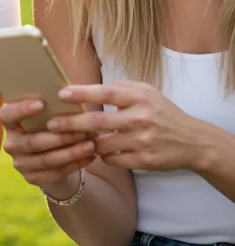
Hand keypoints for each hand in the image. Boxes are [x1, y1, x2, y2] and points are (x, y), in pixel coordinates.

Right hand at [0, 98, 95, 185]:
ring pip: (46, 160)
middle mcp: (11, 143)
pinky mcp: (32, 178)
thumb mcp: (49, 113)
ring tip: (91, 145)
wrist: (51, 154)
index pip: (6, 114)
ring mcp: (20, 163)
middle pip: (32, 142)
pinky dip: (75, 164)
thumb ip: (52, 105)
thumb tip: (71, 94)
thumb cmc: (50, 124)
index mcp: (9, 122)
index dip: (21, 110)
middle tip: (81, 131)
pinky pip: (55, 172)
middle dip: (59, 138)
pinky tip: (90, 156)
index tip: (41, 103)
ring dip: (71, 153)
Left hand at [47, 80, 203, 171]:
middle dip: (71, 124)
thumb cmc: (164, 113)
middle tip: (51, 124)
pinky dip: (103, 156)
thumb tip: (98, 84)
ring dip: (86, 143)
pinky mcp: (144, 160)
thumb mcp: (148, 92)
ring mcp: (142, 141)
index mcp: (139, 98)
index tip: (62, 94)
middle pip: (98, 122)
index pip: (106, 93)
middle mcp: (140, 119)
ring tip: (73, 139)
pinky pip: (113, 160)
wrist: (194, 142)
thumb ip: (124, 86)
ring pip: (102, 144)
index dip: (82, 93)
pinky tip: (99, 151)